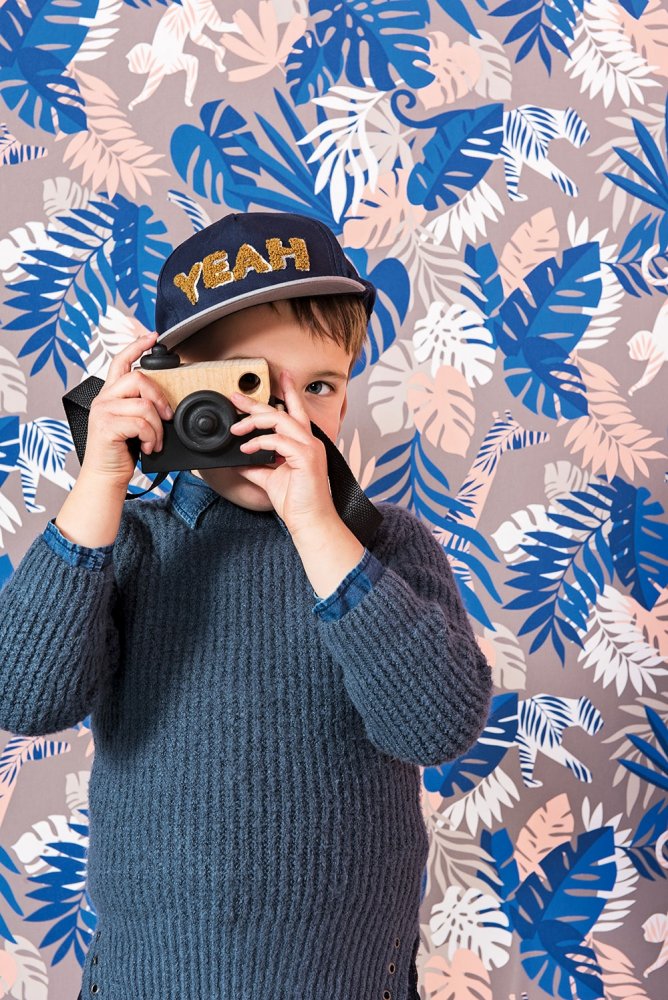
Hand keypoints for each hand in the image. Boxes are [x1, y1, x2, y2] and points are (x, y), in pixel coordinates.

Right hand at [82, 331, 173, 491]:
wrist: (105, 476)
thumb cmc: (121, 452)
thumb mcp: (132, 425)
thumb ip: (141, 407)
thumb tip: (166, 403)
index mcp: (110, 395)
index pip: (121, 361)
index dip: (137, 346)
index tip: (152, 337)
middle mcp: (104, 399)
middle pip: (139, 379)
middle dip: (160, 399)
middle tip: (167, 418)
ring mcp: (103, 411)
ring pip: (144, 404)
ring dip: (157, 427)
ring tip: (154, 441)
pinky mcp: (106, 425)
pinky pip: (141, 423)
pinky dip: (151, 437)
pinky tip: (148, 446)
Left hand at [229, 371, 336, 534]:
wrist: (309, 521)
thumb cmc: (297, 502)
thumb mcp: (269, 479)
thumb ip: (256, 466)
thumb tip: (237, 459)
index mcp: (303, 444)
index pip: (296, 411)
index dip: (289, 391)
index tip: (280, 375)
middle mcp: (309, 442)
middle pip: (282, 411)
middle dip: (257, 403)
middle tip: (236, 397)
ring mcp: (309, 448)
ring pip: (280, 420)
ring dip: (254, 421)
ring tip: (236, 428)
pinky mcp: (306, 457)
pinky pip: (277, 440)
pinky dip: (259, 442)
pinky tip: (246, 449)